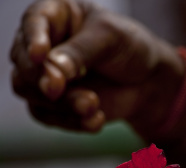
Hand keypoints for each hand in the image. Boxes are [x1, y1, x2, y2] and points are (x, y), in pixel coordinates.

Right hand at [10, 0, 182, 133]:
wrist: (149, 80)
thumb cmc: (129, 47)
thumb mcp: (110, 39)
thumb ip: (81, 52)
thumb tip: (52, 69)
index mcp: (54, 15)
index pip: (33, 23)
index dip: (32, 39)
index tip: (40, 55)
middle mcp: (42, 44)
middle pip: (23, 63)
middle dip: (42, 79)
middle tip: (60, 88)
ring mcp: (45, 75)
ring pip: (29, 92)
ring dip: (59, 103)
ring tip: (93, 105)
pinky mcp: (54, 103)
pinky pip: (47, 116)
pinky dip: (70, 121)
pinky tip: (96, 120)